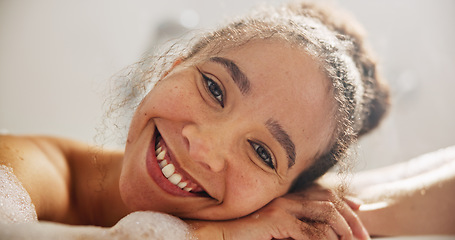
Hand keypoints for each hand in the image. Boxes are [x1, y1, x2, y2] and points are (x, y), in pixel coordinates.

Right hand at [190, 184, 369, 239]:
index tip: (360, 212)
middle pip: (330, 201)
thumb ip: (296, 228)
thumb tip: (319, 233)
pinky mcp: (277, 219)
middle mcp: (287, 197)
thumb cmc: (246, 235)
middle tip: (363, 238)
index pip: (323, 193)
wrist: (219, 235)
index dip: (345, 202)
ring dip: (342, 232)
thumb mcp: (277, 230)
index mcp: (287, 197)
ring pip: (325, 214)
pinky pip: (310, 232)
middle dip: (351, 220)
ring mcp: (282, 206)